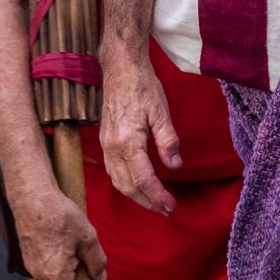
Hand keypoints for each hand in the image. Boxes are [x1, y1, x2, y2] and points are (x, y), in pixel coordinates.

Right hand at [8, 170, 106, 279]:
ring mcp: (31, 265)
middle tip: (88, 279)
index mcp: (55, 275)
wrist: (31, 196)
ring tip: (78, 259)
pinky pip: (43, 272)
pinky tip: (65, 249)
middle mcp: (39, 275)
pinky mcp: (28, 255)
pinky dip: (56, 270)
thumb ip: (96, 261)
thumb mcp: (87, 236)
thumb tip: (100, 278)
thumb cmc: (60, 214)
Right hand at [100, 44, 181, 215]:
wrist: (121, 69)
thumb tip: (174, 166)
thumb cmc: (143, 86)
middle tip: (166, 210)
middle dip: (147, 202)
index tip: (171, 206)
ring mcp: (106, 144)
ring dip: (136, 196)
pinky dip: (125, 184)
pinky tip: (137, 185)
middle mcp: (112, 147)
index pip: (143, 179)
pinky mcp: (104, 140)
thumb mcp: (161, 111)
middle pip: (128, 186)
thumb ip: (168, 141)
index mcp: (127, 141)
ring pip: (118, 181)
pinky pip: (112, 171)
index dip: (157, 196)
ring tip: (154, 203)